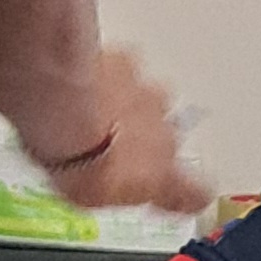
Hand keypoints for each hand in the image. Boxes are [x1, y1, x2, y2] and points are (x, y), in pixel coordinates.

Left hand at [27, 47, 207, 215]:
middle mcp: (165, 136)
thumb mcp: (88, 194)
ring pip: (150, 102)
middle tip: (112, 142)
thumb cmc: (78, 161)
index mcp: (161, 177)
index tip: (191, 196)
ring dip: (131, 107)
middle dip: (144, 140)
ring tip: (98, 111)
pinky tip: (87, 84)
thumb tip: (103, 179)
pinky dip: (112, 77)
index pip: (195, 193)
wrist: (65, 110)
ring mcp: (151, 97)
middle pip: (165, 140)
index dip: (193, 194)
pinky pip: (126, 72)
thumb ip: (110, 185)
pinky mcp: (131, 64)